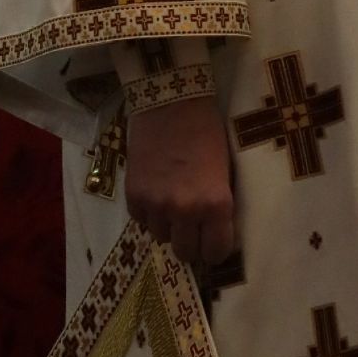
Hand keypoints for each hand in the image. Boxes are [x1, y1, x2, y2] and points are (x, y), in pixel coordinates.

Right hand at [125, 96, 237, 268]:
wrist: (171, 103)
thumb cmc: (207, 131)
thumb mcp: (224, 171)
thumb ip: (218, 204)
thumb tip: (214, 229)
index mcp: (215, 204)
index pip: (216, 252)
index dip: (216, 249)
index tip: (214, 242)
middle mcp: (185, 211)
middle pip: (186, 253)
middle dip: (191, 243)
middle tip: (193, 228)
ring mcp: (156, 205)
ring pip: (161, 237)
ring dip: (168, 226)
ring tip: (173, 203)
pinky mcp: (133, 196)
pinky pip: (141, 221)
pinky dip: (149, 213)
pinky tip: (156, 194)